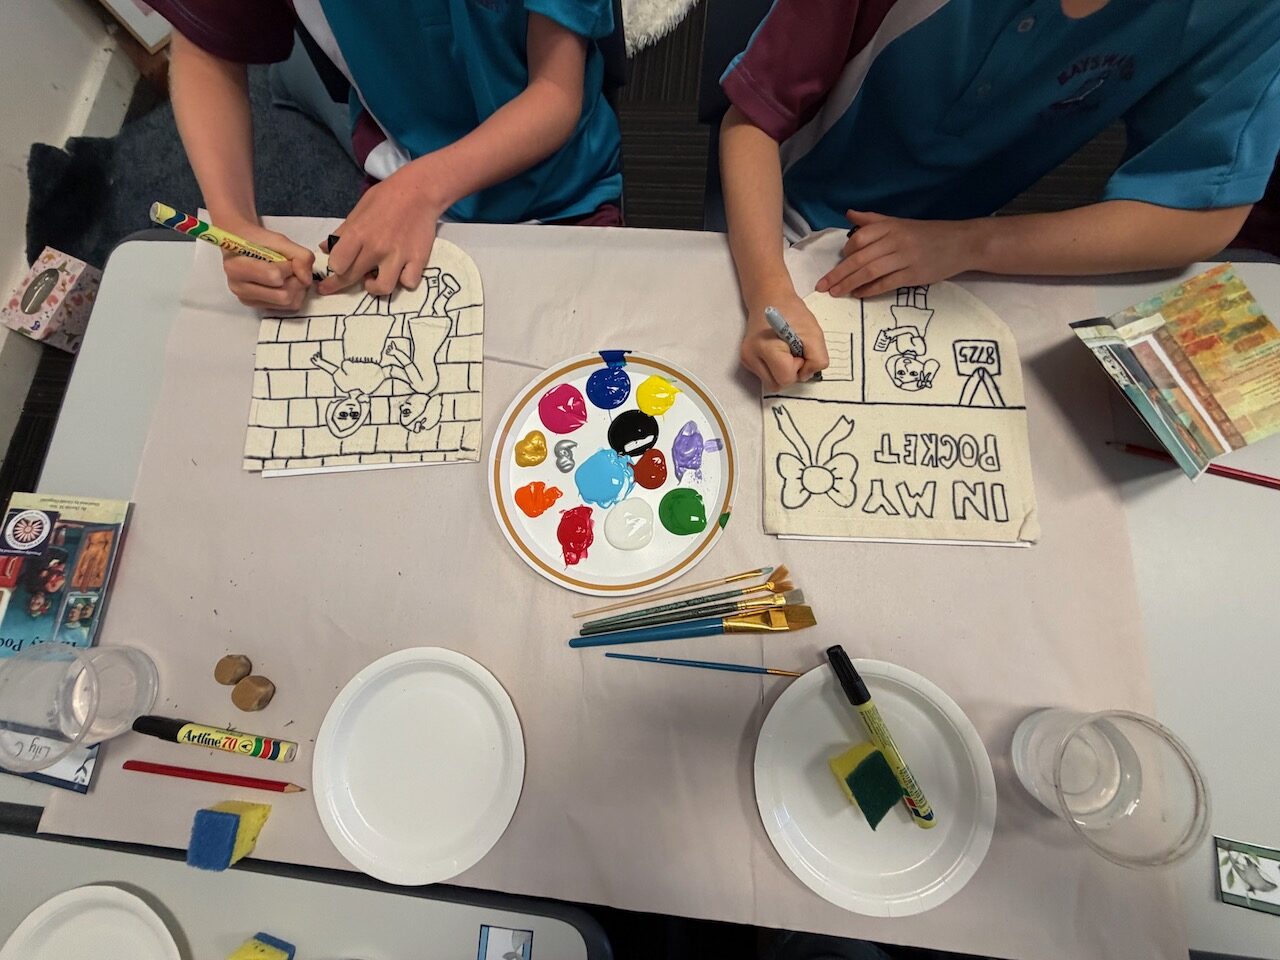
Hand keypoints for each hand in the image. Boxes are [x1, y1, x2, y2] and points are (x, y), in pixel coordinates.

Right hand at [219, 221, 313, 311]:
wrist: (240, 243)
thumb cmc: (256, 240)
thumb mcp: (279, 240)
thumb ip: (299, 255)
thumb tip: (306, 279)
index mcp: (236, 268)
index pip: (274, 276)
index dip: (289, 267)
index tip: (286, 258)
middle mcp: (238, 287)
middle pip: (283, 295)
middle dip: (295, 280)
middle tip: (291, 268)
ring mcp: (247, 299)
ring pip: (288, 303)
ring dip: (297, 288)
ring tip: (289, 274)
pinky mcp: (258, 306)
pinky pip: (287, 307)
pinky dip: (293, 295)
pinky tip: (285, 282)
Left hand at [319, 165, 444, 296]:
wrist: (419, 191)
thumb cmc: (386, 198)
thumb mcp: (359, 211)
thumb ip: (342, 232)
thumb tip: (325, 248)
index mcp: (358, 233)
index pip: (337, 264)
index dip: (334, 267)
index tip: (336, 267)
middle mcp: (376, 247)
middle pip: (352, 278)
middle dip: (340, 284)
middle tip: (338, 284)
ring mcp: (398, 255)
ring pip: (382, 288)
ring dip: (375, 287)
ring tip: (375, 279)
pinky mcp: (418, 259)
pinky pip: (408, 283)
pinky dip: (404, 280)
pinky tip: (401, 272)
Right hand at [740, 287, 828, 390]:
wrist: (769, 299)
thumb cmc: (791, 312)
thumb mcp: (814, 333)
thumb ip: (817, 359)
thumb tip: (805, 376)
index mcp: (765, 347)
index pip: (785, 378)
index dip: (798, 367)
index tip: (798, 350)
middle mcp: (750, 357)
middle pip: (777, 385)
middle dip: (791, 373)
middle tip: (793, 352)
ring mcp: (746, 360)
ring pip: (772, 384)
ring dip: (784, 372)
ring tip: (785, 352)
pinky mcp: (747, 361)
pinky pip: (767, 376)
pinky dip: (777, 369)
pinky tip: (778, 353)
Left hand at [816, 210, 979, 298]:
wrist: (961, 243)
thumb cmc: (927, 234)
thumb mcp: (899, 223)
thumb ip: (873, 220)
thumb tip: (848, 214)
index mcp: (891, 226)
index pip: (860, 238)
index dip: (846, 252)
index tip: (838, 262)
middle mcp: (896, 240)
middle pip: (860, 258)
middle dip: (838, 273)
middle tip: (821, 286)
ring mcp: (905, 258)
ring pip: (870, 272)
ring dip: (849, 284)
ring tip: (835, 293)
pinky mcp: (914, 275)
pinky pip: (887, 283)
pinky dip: (870, 290)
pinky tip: (858, 295)